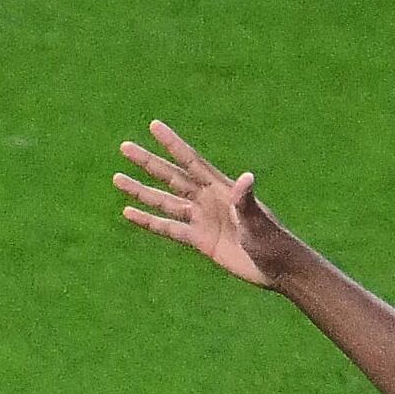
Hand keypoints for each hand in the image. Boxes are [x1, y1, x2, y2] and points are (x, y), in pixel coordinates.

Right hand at [115, 121, 292, 288]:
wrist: (277, 267)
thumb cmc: (272, 240)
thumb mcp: (258, 220)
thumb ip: (247, 200)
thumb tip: (246, 177)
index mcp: (221, 188)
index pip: (190, 161)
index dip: (172, 144)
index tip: (154, 125)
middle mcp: (207, 199)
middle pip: (171, 177)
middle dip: (148, 162)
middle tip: (124, 147)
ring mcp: (201, 219)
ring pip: (164, 201)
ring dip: (141, 191)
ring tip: (117, 179)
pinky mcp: (199, 240)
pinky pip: (168, 228)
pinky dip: (149, 221)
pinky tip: (129, 213)